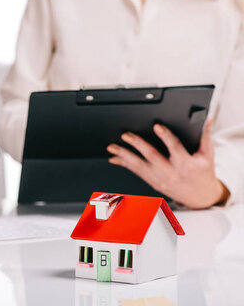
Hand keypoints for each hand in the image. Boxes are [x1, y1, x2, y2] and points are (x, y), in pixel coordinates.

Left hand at [107, 120, 228, 208]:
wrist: (200, 197)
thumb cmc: (202, 173)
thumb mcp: (207, 155)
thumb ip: (205, 137)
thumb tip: (207, 120)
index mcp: (186, 164)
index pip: (175, 148)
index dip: (166, 137)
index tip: (157, 126)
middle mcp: (171, 172)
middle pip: (152, 157)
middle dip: (138, 145)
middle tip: (126, 135)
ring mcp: (160, 179)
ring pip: (139, 166)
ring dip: (124, 155)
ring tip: (112, 147)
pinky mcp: (153, 182)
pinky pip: (136, 172)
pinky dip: (124, 164)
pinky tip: (114, 158)